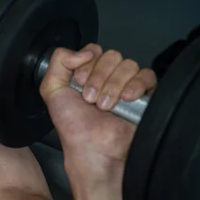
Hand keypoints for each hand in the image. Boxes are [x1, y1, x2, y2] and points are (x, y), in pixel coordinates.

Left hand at [39, 44, 156, 184]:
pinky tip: (125, 99)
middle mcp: (108, 78)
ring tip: (104, 106)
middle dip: (98, 76)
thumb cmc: (73, 125)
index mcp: (88, 74)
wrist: (93, 149)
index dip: (86, 63)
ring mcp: (128, 86)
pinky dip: (135, 84)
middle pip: (111, 55)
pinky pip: (147, 76)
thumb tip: (85, 51)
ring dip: (113, 84)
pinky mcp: (146, 96)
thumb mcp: (52, 90)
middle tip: (90, 99)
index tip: (79, 83)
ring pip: (128, 64)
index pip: (94, 50)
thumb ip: (58, 61)